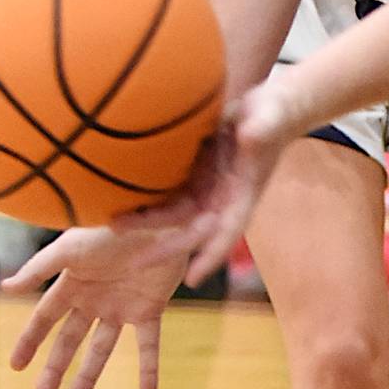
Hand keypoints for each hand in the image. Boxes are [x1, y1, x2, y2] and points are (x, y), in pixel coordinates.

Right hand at [1, 223, 190, 388]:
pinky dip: (149, 370)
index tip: (15, 366)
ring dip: (89, 376)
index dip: (30, 341)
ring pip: (102, 349)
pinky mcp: (150, 309)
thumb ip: (40, 268)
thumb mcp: (72, 246)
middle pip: (69, 340)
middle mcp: (94, 299)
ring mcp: (121, 306)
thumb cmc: (112, 225)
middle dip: (55, 367)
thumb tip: (5, 288)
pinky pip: (147, 345)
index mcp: (72, 283)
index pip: (45, 319)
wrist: (160, 215)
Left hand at [127, 76, 299, 285]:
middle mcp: (223, 199)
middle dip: (165, 248)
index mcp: (243, 194)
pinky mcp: (194, 175)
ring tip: (114, 224)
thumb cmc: (275, 115)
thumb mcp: (271, 118)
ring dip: (147, 222)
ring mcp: (207, 188)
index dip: (211, 256)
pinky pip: (169, 193)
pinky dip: (148, 201)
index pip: (229, 231)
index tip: (193, 278)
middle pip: (191, 231)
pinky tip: (120, 198)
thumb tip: (250, 134)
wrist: (268, 109)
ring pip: (174, 214)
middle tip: (135, 262)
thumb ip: (262, 129)